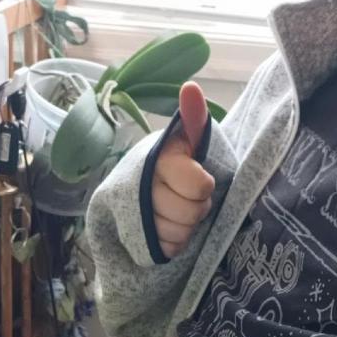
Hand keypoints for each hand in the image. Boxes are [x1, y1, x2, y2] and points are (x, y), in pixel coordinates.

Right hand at [151, 81, 214, 258]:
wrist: (148, 187)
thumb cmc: (180, 162)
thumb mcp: (189, 139)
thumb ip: (194, 116)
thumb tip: (191, 87)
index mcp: (159, 158)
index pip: (199, 186)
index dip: (203, 186)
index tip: (198, 178)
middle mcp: (143, 185)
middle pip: (190, 214)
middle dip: (196, 208)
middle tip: (188, 197)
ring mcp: (134, 214)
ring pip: (178, 234)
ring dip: (185, 226)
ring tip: (177, 210)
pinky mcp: (132, 238)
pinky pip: (168, 249)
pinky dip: (173, 242)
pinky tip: (166, 227)